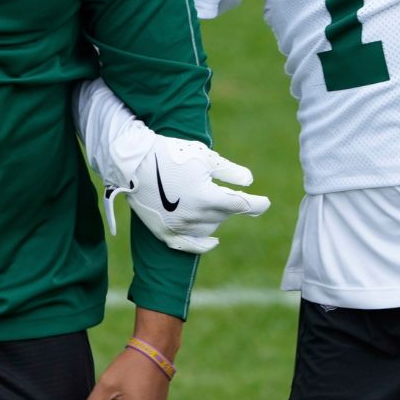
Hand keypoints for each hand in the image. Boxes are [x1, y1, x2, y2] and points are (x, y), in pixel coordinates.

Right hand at [105, 135, 271, 253]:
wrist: (133, 161)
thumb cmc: (171, 153)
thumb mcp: (205, 157)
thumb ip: (230, 172)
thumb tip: (250, 183)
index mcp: (207, 197)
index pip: (241, 206)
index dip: (257, 204)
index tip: (266, 203)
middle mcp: (194, 217)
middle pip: (224, 215)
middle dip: (229, 203)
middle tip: (229, 192)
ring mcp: (178, 227)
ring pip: (209, 228)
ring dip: (215, 217)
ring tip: (210, 203)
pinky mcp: (164, 232)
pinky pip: (189, 246)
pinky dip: (203, 245)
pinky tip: (214, 242)